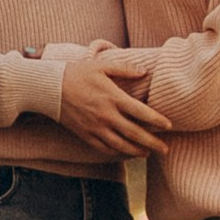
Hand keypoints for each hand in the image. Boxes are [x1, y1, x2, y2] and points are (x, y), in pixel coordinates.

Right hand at [55, 49, 171, 153]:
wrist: (50, 88)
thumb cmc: (77, 73)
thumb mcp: (102, 65)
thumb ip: (125, 69)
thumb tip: (145, 71)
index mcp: (113, 97)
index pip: (141, 112)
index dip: (157, 121)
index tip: (169, 126)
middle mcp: (106, 116)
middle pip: (134, 133)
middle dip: (152, 143)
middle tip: (166, 150)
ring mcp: (95, 128)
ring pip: (121, 145)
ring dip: (137, 151)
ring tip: (149, 153)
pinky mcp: (86, 135)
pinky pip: (105, 148)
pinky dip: (118, 152)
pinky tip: (126, 153)